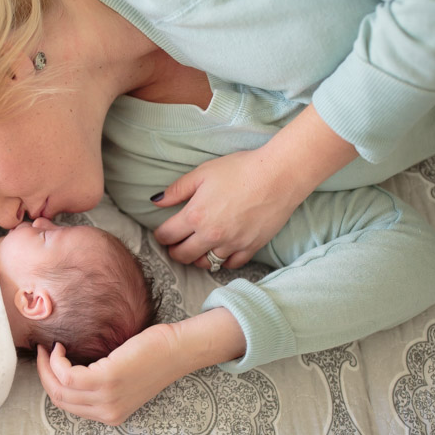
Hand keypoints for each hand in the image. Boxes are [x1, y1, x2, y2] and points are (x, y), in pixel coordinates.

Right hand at [36, 309, 245, 424]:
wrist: (178, 350)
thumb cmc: (153, 356)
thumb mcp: (123, 378)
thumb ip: (99, 381)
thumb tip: (68, 367)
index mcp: (111, 414)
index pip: (68, 406)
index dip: (51, 384)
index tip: (47, 362)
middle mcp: (108, 411)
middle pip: (59, 399)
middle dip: (43, 375)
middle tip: (41, 352)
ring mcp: (108, 398)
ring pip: (60, 388)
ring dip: (47, 366)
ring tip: (50, 348)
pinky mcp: (108, 379)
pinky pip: (68, 375)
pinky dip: (58, 361)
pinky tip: (61, 347)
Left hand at [152, 146, 302, 268]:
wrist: (278, 175)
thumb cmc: (240, 169)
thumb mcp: (202, 173)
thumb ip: (177, 190)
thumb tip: (156, 201)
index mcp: (194, 216)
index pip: (166, 236)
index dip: (160, 236)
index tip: (163, 233)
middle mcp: (210, 235)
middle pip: (182, 256)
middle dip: (175, 251)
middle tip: (176, 244)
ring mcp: (231, 244)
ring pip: (205, 264)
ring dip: (197, 258)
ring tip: (197, 248)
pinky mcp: (250, 248)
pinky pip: (230, 264)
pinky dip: (223, 261)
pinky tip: (221, 251)